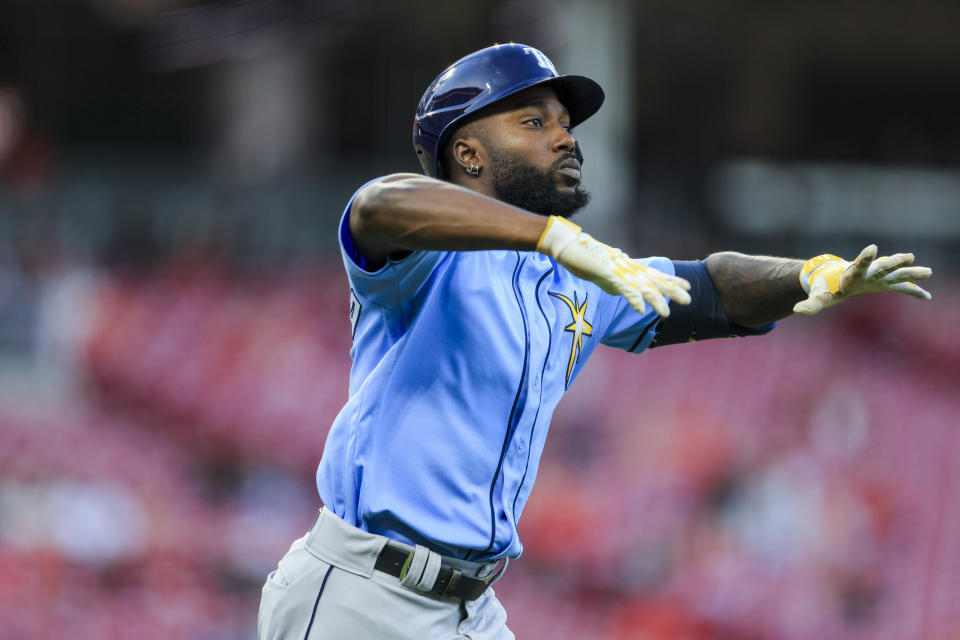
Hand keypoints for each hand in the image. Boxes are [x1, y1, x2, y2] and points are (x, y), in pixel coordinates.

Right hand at [536, 216, 690, 316]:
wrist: (567, 244)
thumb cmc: (582, 256)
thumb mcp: (602, 273)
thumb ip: (613, 281)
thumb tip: (620, 289)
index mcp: (627, 268)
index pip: (653, 275)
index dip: (670, 281)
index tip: (686, 287)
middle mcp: (626, 268)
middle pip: (653, 280)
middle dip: (671, 291)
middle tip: (688, 300)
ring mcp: (618, 271)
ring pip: (641, 287)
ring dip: (655, 301)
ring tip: (666, 314)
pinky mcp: (607, 274)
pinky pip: (623, 289)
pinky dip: (633, 299)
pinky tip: (641, 309)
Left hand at [793, 244, 932, 315]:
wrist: (833, 278)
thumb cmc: (825, 287)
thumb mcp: (818, 297)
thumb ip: (810, 304)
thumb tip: (797, 311)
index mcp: (851, 274)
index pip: (858, 265)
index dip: (865, 258)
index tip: (871, 248)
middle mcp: (867, 273)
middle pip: (882, 267)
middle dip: (894, 263)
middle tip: (909, 256)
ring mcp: (877, 277)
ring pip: (896, 274)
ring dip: (910, 273)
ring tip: (928, 271)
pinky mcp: (883, 284)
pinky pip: (900, 288)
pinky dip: (912, 292)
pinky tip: (927, 297)